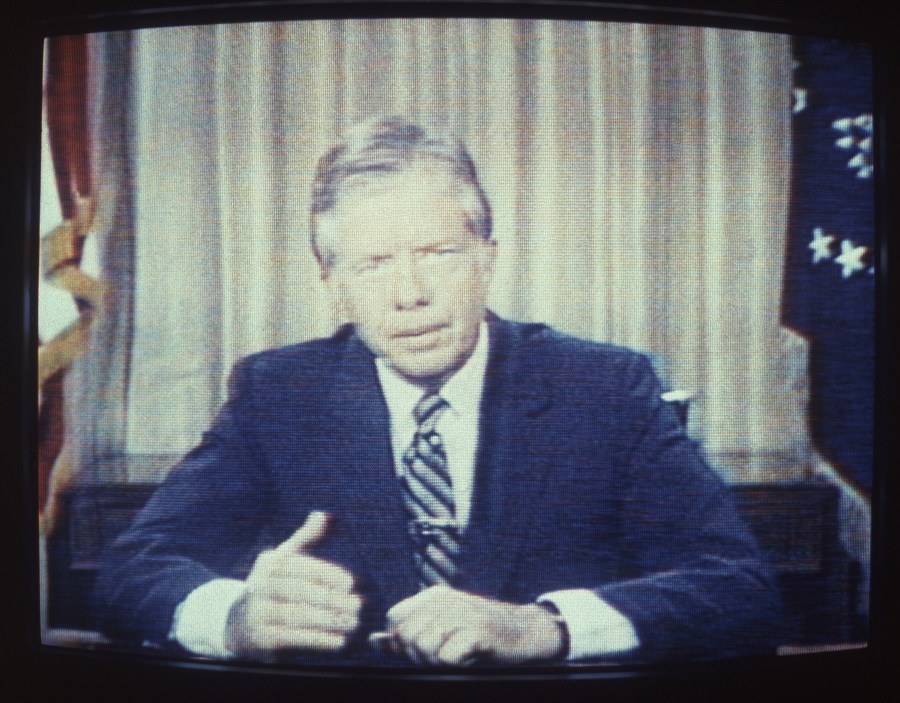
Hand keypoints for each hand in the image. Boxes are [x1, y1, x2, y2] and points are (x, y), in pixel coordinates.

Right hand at [225, 511, 361, 657]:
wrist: (238, 622)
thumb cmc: (272, 586)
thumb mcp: (283, 560)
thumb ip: (304, 538)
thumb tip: (320, 515)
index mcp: (269, 564)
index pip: (300, 566)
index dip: (326, 574)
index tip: (349, 583)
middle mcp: (258, 586)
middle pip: (300, 592)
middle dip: (331, 599)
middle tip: (356, 605)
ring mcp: (256, 612)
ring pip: (297, 616)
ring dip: (328, 620)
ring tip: (351, 623)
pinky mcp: (259, 637)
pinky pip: (292, 638)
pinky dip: (318, 640)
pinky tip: (338, 641)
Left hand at [378, 585, 565, 665]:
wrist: (523, 633)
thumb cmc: (478, 635)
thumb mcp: (440, 630)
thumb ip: (406, 636)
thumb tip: (373, 641)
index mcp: (433, 597)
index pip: (394, 618)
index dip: (401, 642)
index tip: (420, 651)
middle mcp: (445, 600)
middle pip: (406, 635)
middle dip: (417, 656)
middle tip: (439, 659)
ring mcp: (462, 613)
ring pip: (423, 646)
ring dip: (434, 663)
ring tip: (452, 660)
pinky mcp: (478, 631)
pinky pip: (446, 657)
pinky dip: (452, 666)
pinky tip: (466, 660)